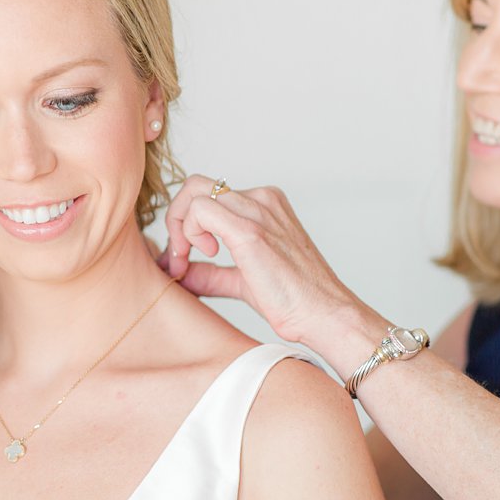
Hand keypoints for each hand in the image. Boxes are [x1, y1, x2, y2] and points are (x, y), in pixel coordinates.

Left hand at [159, 175, 360, 346]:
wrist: (323, 314)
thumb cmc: (294, 300)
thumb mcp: (242, 281)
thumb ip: (211, 274)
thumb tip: (179, 274)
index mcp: (264, 205)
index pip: (208, 196)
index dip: (185, 225)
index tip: (183, 262)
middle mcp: (261, 199)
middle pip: (196, 186)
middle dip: (175, 219)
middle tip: (179, 258)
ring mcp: (257, 210)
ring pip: (194, 192)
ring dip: (178, 228)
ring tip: (187, 262)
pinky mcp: (250, 230)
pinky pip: (200, 210)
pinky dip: (187, 233)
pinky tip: (202, 257)